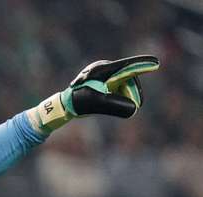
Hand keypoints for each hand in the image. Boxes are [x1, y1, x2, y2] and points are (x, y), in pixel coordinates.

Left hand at [30, 55, 159, 132]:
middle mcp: (105, 68)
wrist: (66, 103)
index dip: (142, 65)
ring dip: (127, 94)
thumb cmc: (79, 101)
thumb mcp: (98, 104)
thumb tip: (134, 109)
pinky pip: (120, 86)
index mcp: (103, 70)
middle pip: (128, 76)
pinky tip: (123, 103)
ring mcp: (106, 73)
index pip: (126, 66)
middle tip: (138, 104)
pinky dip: (122, 95)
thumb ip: (116, 105)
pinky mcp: (106, 79)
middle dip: (133, 91)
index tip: (156, 63)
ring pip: (124, 82)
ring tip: (128, 105)